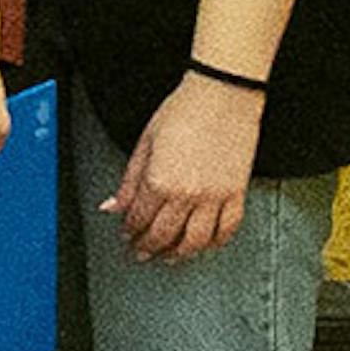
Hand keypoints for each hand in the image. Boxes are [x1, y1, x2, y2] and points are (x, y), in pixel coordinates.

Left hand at [112, 74, 267, 262]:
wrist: (222, 94)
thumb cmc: (184, 110)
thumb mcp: (144, 142)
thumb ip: (129, 180)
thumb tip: (113, 206)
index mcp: (159, 181)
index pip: (139, 219)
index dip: (130, 231)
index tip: (127, 235)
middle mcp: (187, 194)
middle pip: (164, 234)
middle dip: (149, 247)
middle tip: (142, 252)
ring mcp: (214, 196)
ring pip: (196, 240)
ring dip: (180, 253)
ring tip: (170, 257)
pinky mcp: (236, 192)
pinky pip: (228, 228)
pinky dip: (216, 241)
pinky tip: (206, 244)